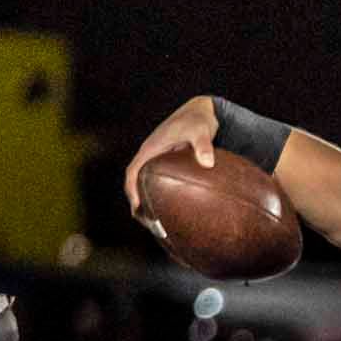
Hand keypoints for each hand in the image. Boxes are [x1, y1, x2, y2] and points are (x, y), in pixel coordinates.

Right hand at [124, 96, 219, 222]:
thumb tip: (208, 162)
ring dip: (148, 206)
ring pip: (145, 187)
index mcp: (151, 149)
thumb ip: (203, 145)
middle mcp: (151, 157)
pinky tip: (172, 216)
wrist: (202, 112)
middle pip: (136, 184)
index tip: (137, 208)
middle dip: (139, 205)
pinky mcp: (166, 168)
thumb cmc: (199, 120)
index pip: (133, 171)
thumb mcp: (201, 130)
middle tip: (152, 226)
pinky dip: (159, 201)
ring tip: (160, 227)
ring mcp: (157, 163)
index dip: (132, 190)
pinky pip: (157, 187)